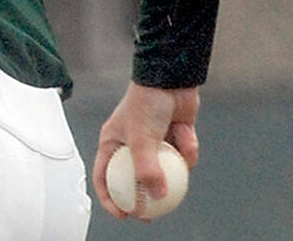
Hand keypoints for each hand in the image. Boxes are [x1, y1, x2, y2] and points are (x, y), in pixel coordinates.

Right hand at [92, 82, 198, 219]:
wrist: (171, 79)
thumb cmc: (146, 102)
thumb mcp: (141, 139)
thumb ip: (147, 169)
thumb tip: (156, 195)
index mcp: (112, 142)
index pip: (105, 176)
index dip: (111, 198)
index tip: (124, 214)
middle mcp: (132, 144)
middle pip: (135, 178)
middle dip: (145, 197)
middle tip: (152, 214)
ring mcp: (154, 142)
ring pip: (164, 168)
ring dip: (174, 165)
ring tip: (179, 159)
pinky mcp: (174, 137)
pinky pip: (183, 155)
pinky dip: (187, 147)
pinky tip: (185, 132)